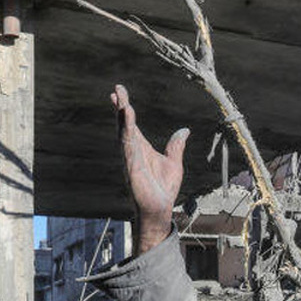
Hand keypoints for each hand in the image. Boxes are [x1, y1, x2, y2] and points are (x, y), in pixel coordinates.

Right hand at [111, 84, 188, 253]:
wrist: (160, 210)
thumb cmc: (163, 190)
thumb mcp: (174, 163)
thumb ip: (176, 146)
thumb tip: (184, 131)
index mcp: (141, 149)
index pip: (131, 125)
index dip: (125, 110)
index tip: (118, 93)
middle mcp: (133, 152)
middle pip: (124, 125)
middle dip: (120, 108)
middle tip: (116, 90)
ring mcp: (131, 159)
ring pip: (124, 134)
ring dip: (122, 117)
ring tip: (121, 100)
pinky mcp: (132, 167)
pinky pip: (128, 146)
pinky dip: (127, 131)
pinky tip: (127, 118)